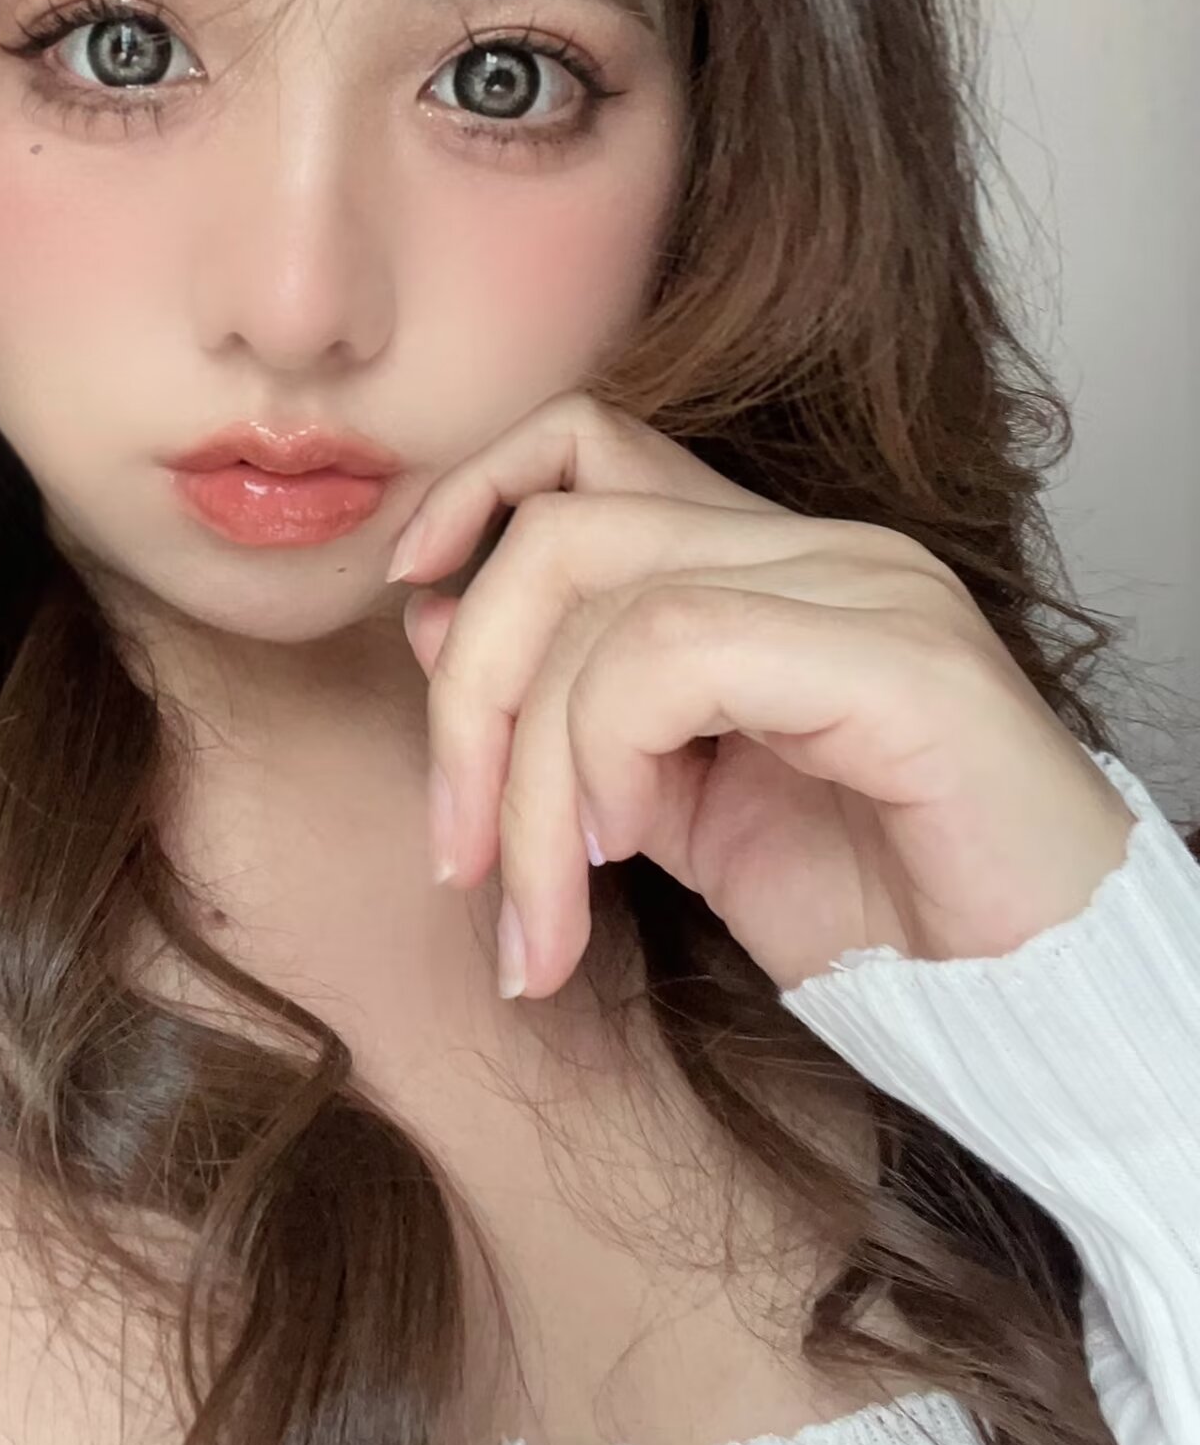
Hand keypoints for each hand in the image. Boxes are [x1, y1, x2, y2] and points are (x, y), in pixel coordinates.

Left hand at [387, 390, 1135, 999]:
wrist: (1035, 1001)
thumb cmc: (870, 907)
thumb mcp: (678, 806)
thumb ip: (577, 711)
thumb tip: (434, 623)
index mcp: (768, 561)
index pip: (589, 443)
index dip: (476, 499)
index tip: (409, 606)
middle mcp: (818, 549)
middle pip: (563, 527)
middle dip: (468, 694)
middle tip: (456, 851)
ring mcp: (865, 589)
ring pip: (603, 599)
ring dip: (526, 774)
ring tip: (542, 907)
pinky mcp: (899, 660)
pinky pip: (677, 653)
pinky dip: (605, 756)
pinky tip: (627, 851)